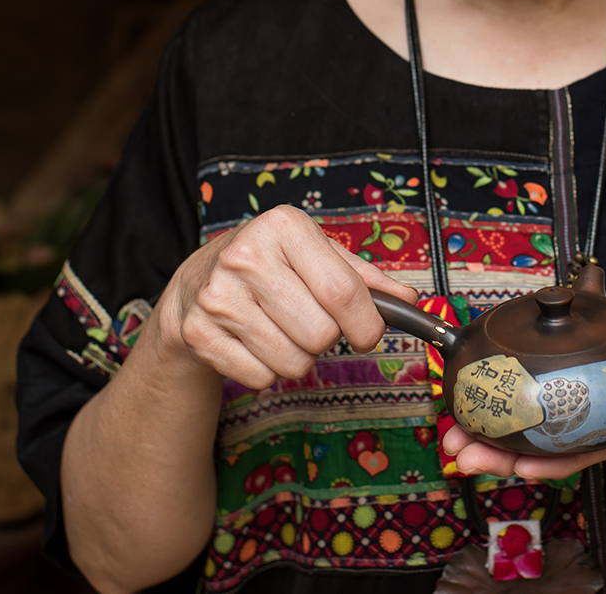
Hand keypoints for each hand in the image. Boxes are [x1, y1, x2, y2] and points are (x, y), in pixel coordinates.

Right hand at [153, 205, 418, 388]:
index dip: (366, 323)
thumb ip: (364, 278)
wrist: (196, 283)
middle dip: (325, 338)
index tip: (367, 332)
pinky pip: (259, 378)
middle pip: (320, 334)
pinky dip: (266, 370)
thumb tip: (410, 302)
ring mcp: (218, 296)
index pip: (342, 292)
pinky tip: (255, 342)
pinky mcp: (198, 333)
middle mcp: (245, 256)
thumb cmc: (270, 265)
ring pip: (292, 362)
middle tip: (308, 320)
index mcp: (283, 227)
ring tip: (280, 329)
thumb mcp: (316, 254)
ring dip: (297, 356)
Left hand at [439, 311, 605, 480]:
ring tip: (452, 433)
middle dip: (505, 451)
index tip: (517, 466)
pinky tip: (481, 397)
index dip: (556, 461)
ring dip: (496, 430)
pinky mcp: (587, 375)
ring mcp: (598, 399)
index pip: (595, 448)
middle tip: (458, 449)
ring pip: (540, 425)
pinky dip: (513, 399)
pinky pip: (545, 395)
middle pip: (554, 444)